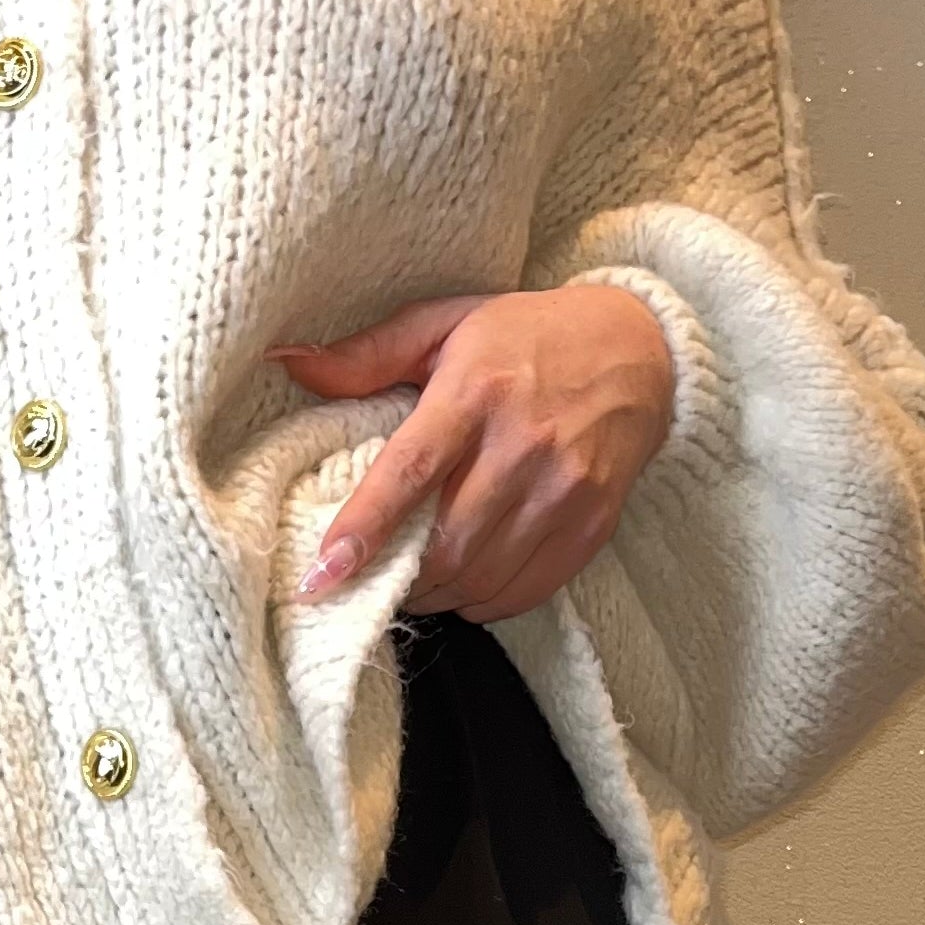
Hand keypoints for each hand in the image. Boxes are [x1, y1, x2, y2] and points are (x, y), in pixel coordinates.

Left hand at [265, 283, 675, 619]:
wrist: (638, 349)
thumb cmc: (525, 335)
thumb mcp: (445, 324)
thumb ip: (366, 354)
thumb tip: (286, 361)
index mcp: (475, 392)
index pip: (409, 473)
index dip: (363, 529)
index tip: (322, 575)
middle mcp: (522, 444)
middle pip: (445, 543)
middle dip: (398, 576)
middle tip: (372, 577)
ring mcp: (564, 489)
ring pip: (481, 576)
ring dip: (437, 593)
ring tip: (417, 580)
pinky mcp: (593, 522)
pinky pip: (525, 590)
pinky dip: (484, 600)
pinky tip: (468, 582)